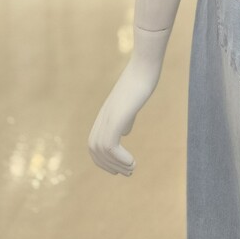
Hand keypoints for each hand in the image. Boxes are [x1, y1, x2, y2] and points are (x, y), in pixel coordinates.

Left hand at [87, 57, 160, 175]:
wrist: (144, 65)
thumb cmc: (142, 80)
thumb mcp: (131, 102)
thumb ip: (126, 117)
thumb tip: (124, 131)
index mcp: (106, 114)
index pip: (94, 143)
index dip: (103, 160)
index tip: (119, 169)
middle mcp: (104, 116)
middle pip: (94, 149)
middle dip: (108, 166)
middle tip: (127, 173)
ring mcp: (109, 116)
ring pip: (101, 149)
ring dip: (116, 164)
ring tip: (132, 169)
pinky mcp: (117, 116)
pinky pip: (110, 144)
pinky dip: (120, 158)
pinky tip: (132, 161)